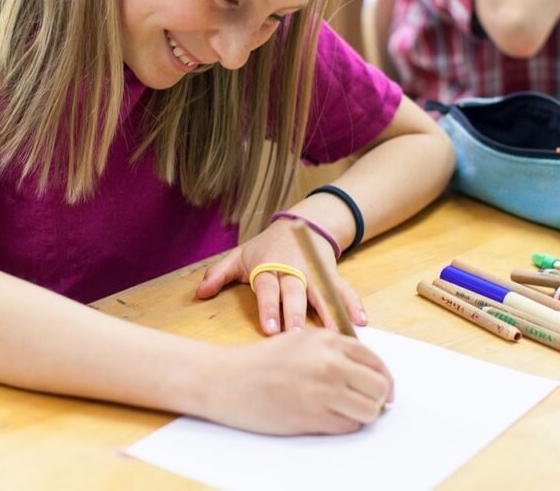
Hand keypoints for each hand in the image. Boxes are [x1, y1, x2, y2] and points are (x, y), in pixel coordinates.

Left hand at [196, 215, 367, 334]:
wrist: (301, 224)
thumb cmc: (266, 247)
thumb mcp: (240, 256)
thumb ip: (219, 274)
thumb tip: (200, 293)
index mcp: (269, 267)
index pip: (268, 288)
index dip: (270, 307)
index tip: (271, 328)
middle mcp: (293, 270)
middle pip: (296, 291)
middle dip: (297, 313)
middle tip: (299, 335)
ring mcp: (315, 272)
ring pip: (322, 293)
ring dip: (329, 313)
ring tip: (335, 334)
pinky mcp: (332, 275)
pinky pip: (344, 290)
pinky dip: (353, 304)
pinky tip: (360, 321)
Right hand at [202, 328, 393, 434]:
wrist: (228, 380)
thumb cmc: (261, 362)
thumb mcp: (301, 342)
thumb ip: (334, 351)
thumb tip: (366, 372)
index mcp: (328, 340)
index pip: (375, 361)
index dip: (384, 379)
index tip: (383, 390)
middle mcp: (330, 362)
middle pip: (379, 386)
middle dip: (378, 398)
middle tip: (369, 404)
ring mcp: (322, 390)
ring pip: (368, 410)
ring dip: (363, 414)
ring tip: (346, 412)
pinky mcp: (312, 416)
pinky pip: (348, 426)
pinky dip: (344, 425)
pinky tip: (328, 418)